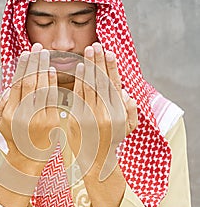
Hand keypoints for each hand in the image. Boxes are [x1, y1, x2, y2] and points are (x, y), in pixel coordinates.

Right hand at [0, 43, 59, 169]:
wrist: (28, 161)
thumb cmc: (13, 138)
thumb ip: (0, 104)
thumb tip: (7, 85)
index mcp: (9, 113)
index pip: (17, 84)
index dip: (22, 67)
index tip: (26, 52)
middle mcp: (23, 115)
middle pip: (30, 82)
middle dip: (34, 62)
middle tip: (38, 47)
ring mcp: (38, 118)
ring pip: (42, 87)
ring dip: (44, 68)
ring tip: (46, 54)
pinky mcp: (52, 122)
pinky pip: (53, 98)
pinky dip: (53, 83)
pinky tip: (53, 71)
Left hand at [67, 42, 137, 180]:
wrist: (95, 161)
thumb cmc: (112, 139)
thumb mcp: (127, 126)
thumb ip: (129, 109)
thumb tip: (126, 93)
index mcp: (119, 112)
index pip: (115, 84)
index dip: (112, 66)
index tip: (109, 51)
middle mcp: (107, 113)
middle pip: (102, 81)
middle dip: (99, 61)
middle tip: (95, 45)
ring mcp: (91, 116)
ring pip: (89, 86)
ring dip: (87, 67)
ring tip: (86, 52)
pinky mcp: (78, 119)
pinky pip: (77, 96)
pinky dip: (77, 81)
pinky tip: (77, 68)